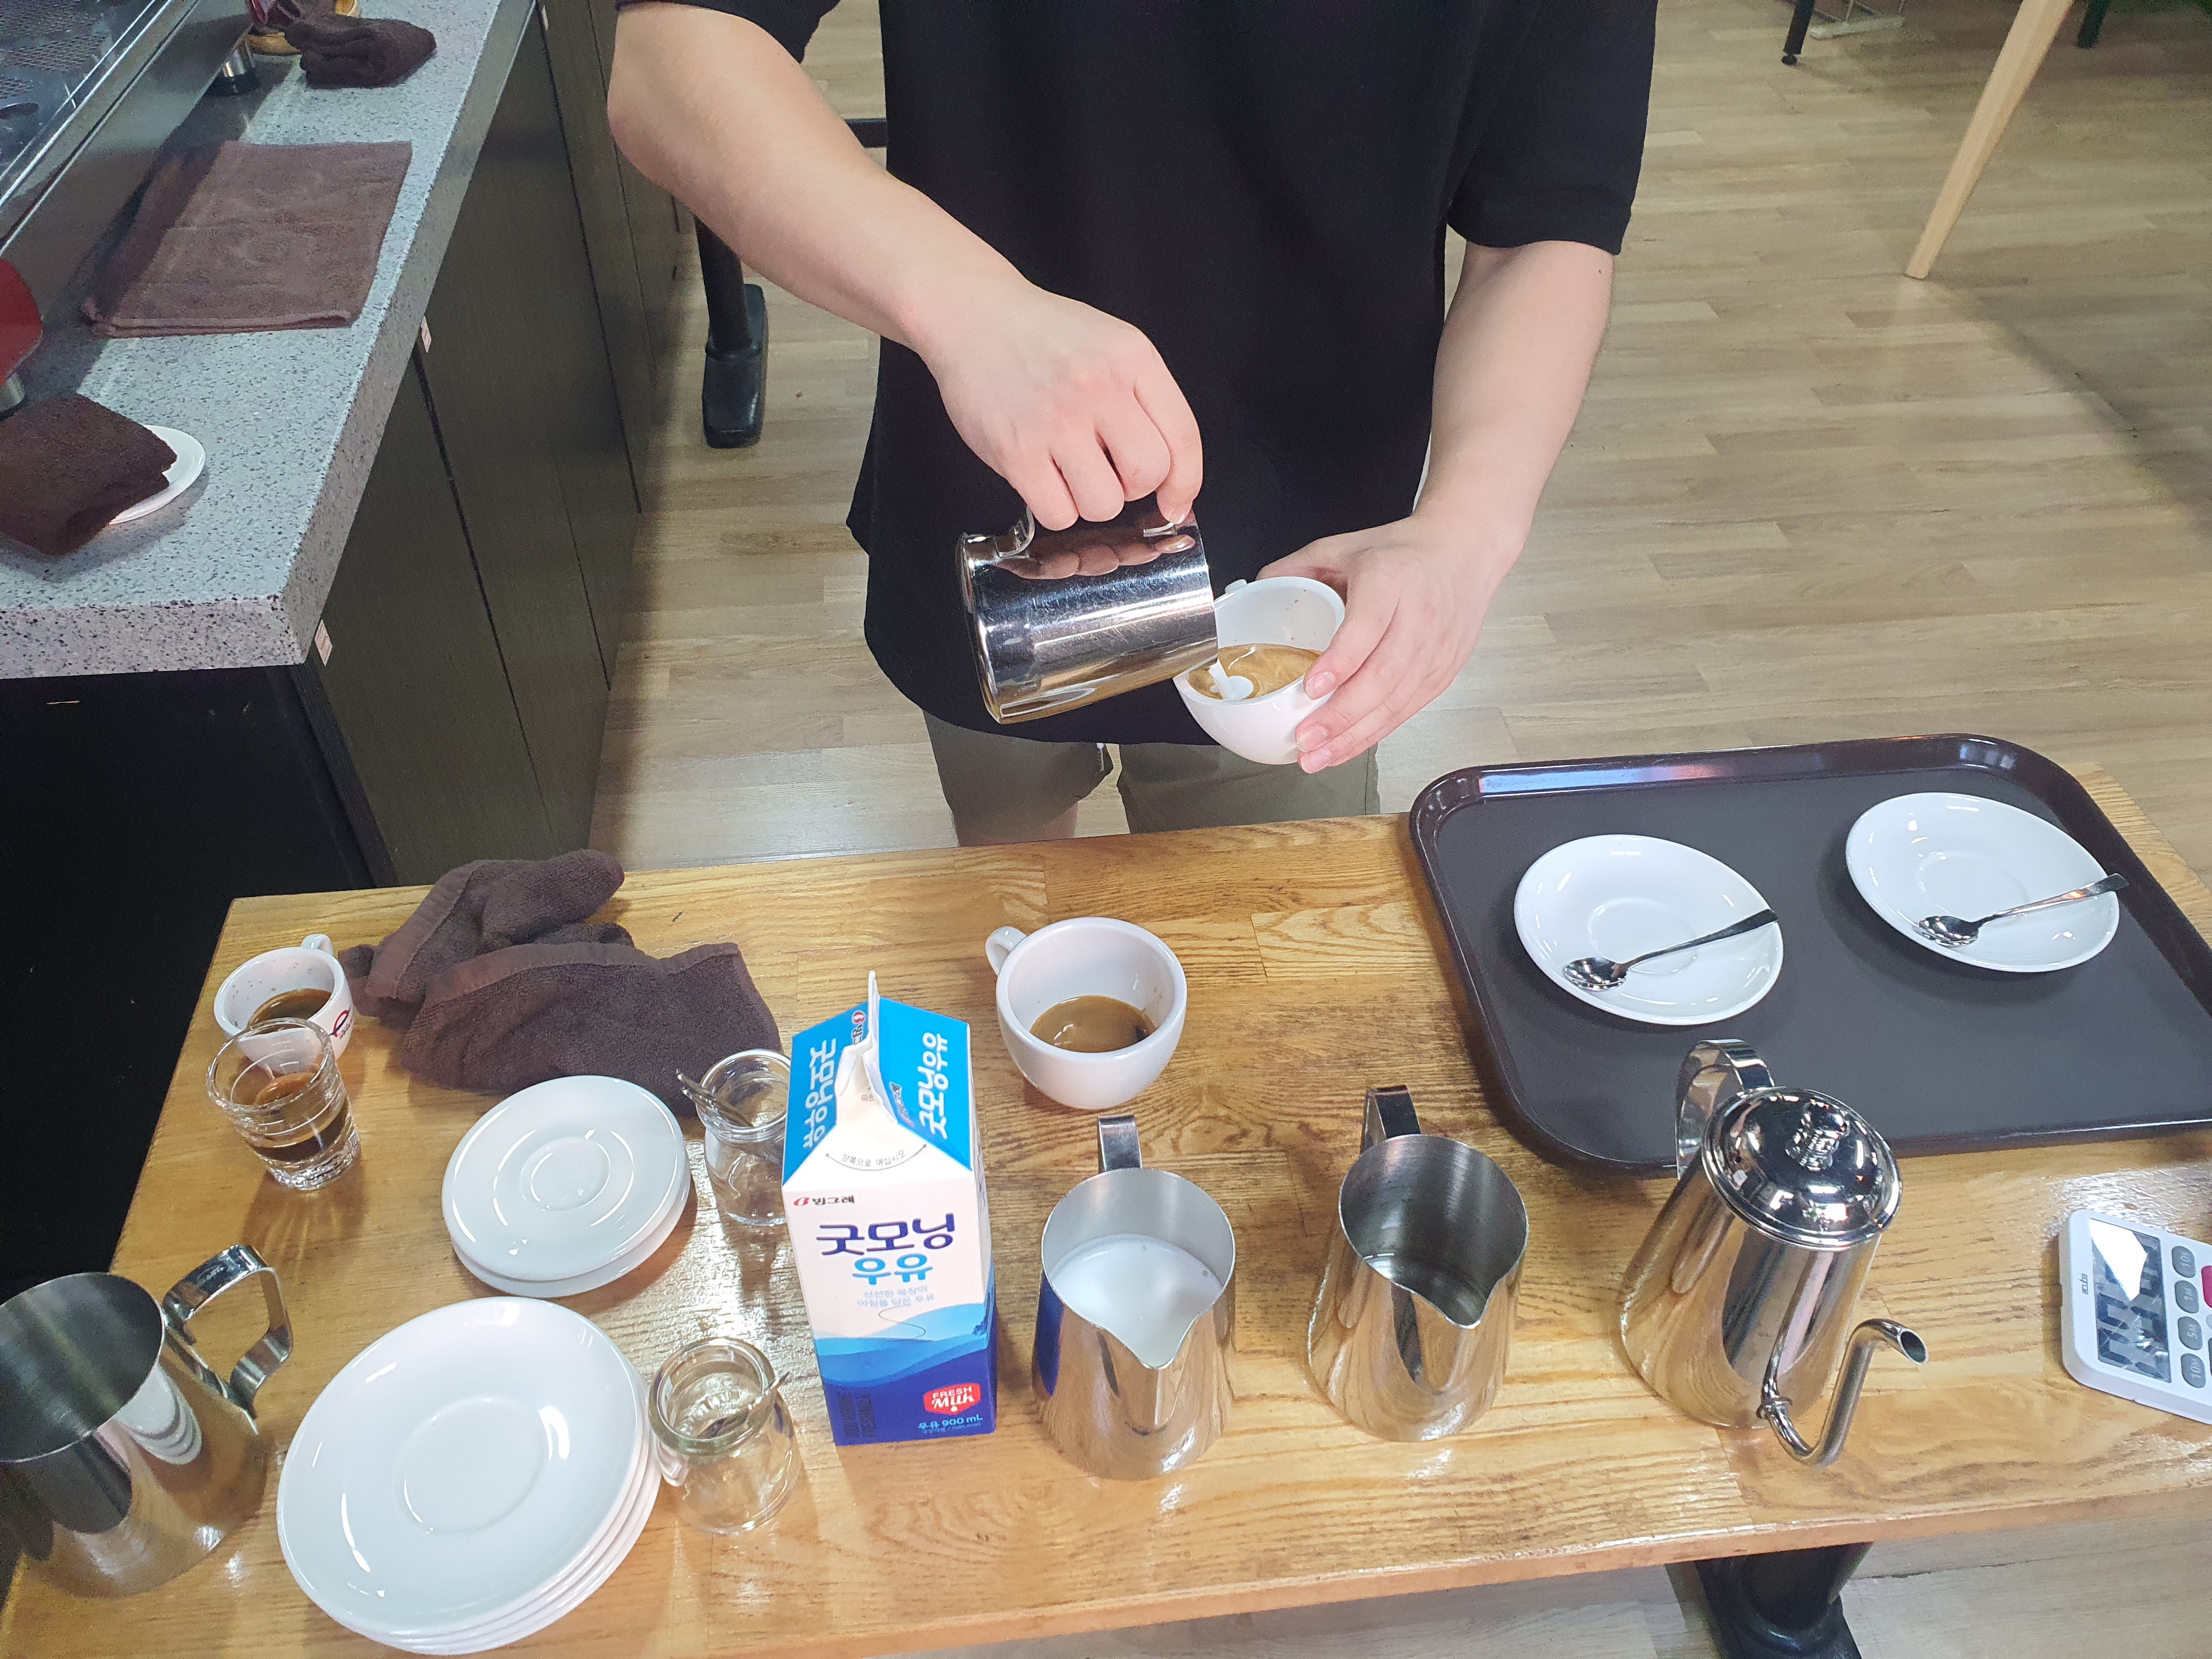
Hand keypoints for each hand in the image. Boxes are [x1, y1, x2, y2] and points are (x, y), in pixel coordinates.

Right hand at [916, 277, 1201, 530]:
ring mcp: (1056, 420)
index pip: (1183, 438)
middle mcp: (1099, 387)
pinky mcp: (1015, 450)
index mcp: (1132, 359)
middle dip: (1133, 487)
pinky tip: (1044, 479)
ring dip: (1091, 501)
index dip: (1184, 483)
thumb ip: (1147, 402)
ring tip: (1070, 471)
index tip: (1174, 502)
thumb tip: (1174, 486)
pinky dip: (1055, 508)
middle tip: (1109, 470)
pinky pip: (1058, 514)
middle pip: (1147, 476)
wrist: (973, 315)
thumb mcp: (1113, 346)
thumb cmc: (1045, 337)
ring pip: (1103, 504)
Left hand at [1258, 517, 1511, 772]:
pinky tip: (1346, 747)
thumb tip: (1255, 588)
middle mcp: (1419, 618)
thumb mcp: (1346, 545)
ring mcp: (1436, 651)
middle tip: (1305, 738)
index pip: (1366, 629)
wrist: (1465, 553)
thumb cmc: (1404, 552)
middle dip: (1341, 716)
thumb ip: (1298, 566)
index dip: (1340, 663)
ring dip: (1354, 735)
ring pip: (1395, 703)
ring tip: (1318, 756)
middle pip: (1382, 677)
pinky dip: (1375, 734)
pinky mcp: (1443, 673)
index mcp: (1391, 581)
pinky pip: (1407, 711)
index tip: (1311, 687)